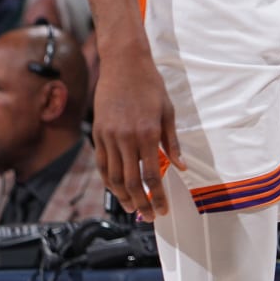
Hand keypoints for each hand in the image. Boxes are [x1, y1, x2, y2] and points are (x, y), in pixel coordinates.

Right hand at [91, 41, 184, 217]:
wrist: (124, 64)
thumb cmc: (149, 86)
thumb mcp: (168, 113)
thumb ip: (172, 143)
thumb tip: (182, 166)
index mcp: (146, 134)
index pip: (151, 175)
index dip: (157, 196)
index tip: (162, 209)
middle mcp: (125, 138)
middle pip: (131, 182)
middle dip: (141, 203)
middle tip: (148, 216)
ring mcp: (108, 137)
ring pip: (113, 176)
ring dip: (123, 196)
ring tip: (133, 207)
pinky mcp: (97, 133)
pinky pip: (102, 164)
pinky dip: (109, 180)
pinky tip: (117, 189)